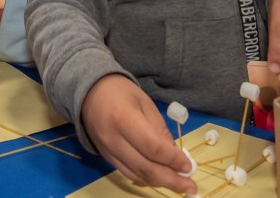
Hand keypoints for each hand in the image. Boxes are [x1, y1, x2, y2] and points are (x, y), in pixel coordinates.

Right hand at [81, 75, 195, 194]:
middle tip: (190, 186)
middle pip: (145, 168)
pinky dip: (146, 179)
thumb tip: (176, 156)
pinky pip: (127, 173)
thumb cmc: (121, 92)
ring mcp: (107, 151)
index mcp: (124, 119)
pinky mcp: (105, 157)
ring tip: (180, 185)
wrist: (89, 92)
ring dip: (160, 183)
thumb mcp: (145, 103)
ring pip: (137, 175)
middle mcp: (114, 140)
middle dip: (171, 180)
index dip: (173, 160)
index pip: (153, 148)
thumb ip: (160, 130)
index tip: (189, 166)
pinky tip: (160, 179)